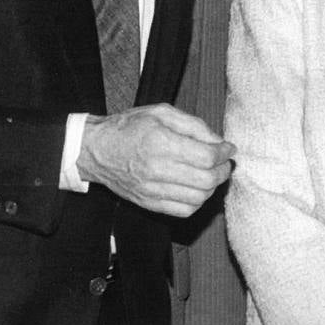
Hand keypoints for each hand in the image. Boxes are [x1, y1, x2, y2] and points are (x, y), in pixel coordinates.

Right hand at [76, 103, 235, 217]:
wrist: (95, 150)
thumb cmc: (128, 127)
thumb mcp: (162, 112)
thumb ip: (194, 125)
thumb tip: (218, 141)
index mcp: (161, 143)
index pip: (206, 157)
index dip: (224, 153)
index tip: (228, 148)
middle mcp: (156, 170)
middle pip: (206, 180)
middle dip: (223, 171)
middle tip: (224, 162)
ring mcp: (151, 190)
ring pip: (198, 198)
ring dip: (212, 187)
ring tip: (211, 174)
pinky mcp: (147, 203)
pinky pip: (183, 211)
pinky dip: (197, 201)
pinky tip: (196, 188)